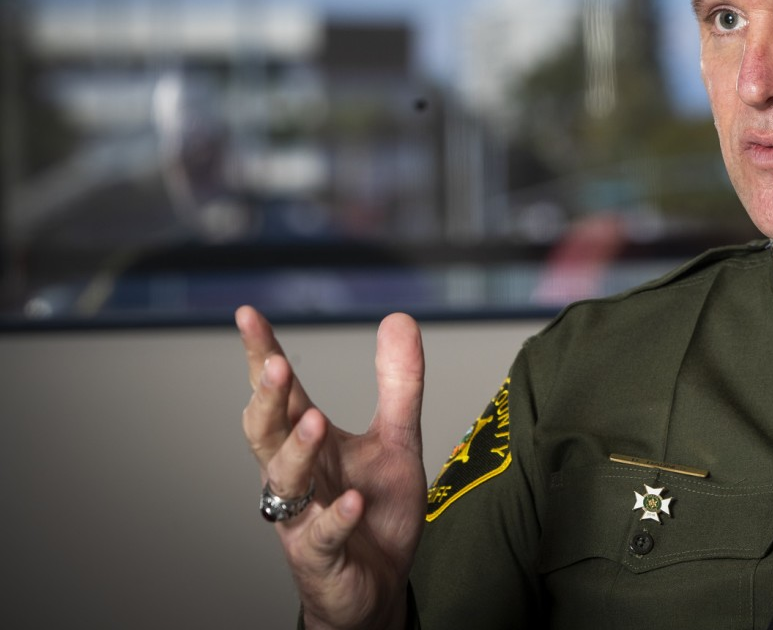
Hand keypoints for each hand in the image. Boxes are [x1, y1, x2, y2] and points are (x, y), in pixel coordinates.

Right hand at [239, 306, 426, 629]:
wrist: (378, 585)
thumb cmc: (375, 510)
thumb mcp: (395, 440)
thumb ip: (398, 385)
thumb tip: (397, 318)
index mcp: (308, 443)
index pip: (280, 394)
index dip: (263, 356)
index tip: (248, 315)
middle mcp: (296, 477)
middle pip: (266, 433)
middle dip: (267, 400)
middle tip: (276, 366)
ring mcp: (303, 518)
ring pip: (284, 482)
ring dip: (296, 451)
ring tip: (312, 419)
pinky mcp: (323, 558)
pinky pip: (324, 537)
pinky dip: (336, 518)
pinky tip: (352, 501)